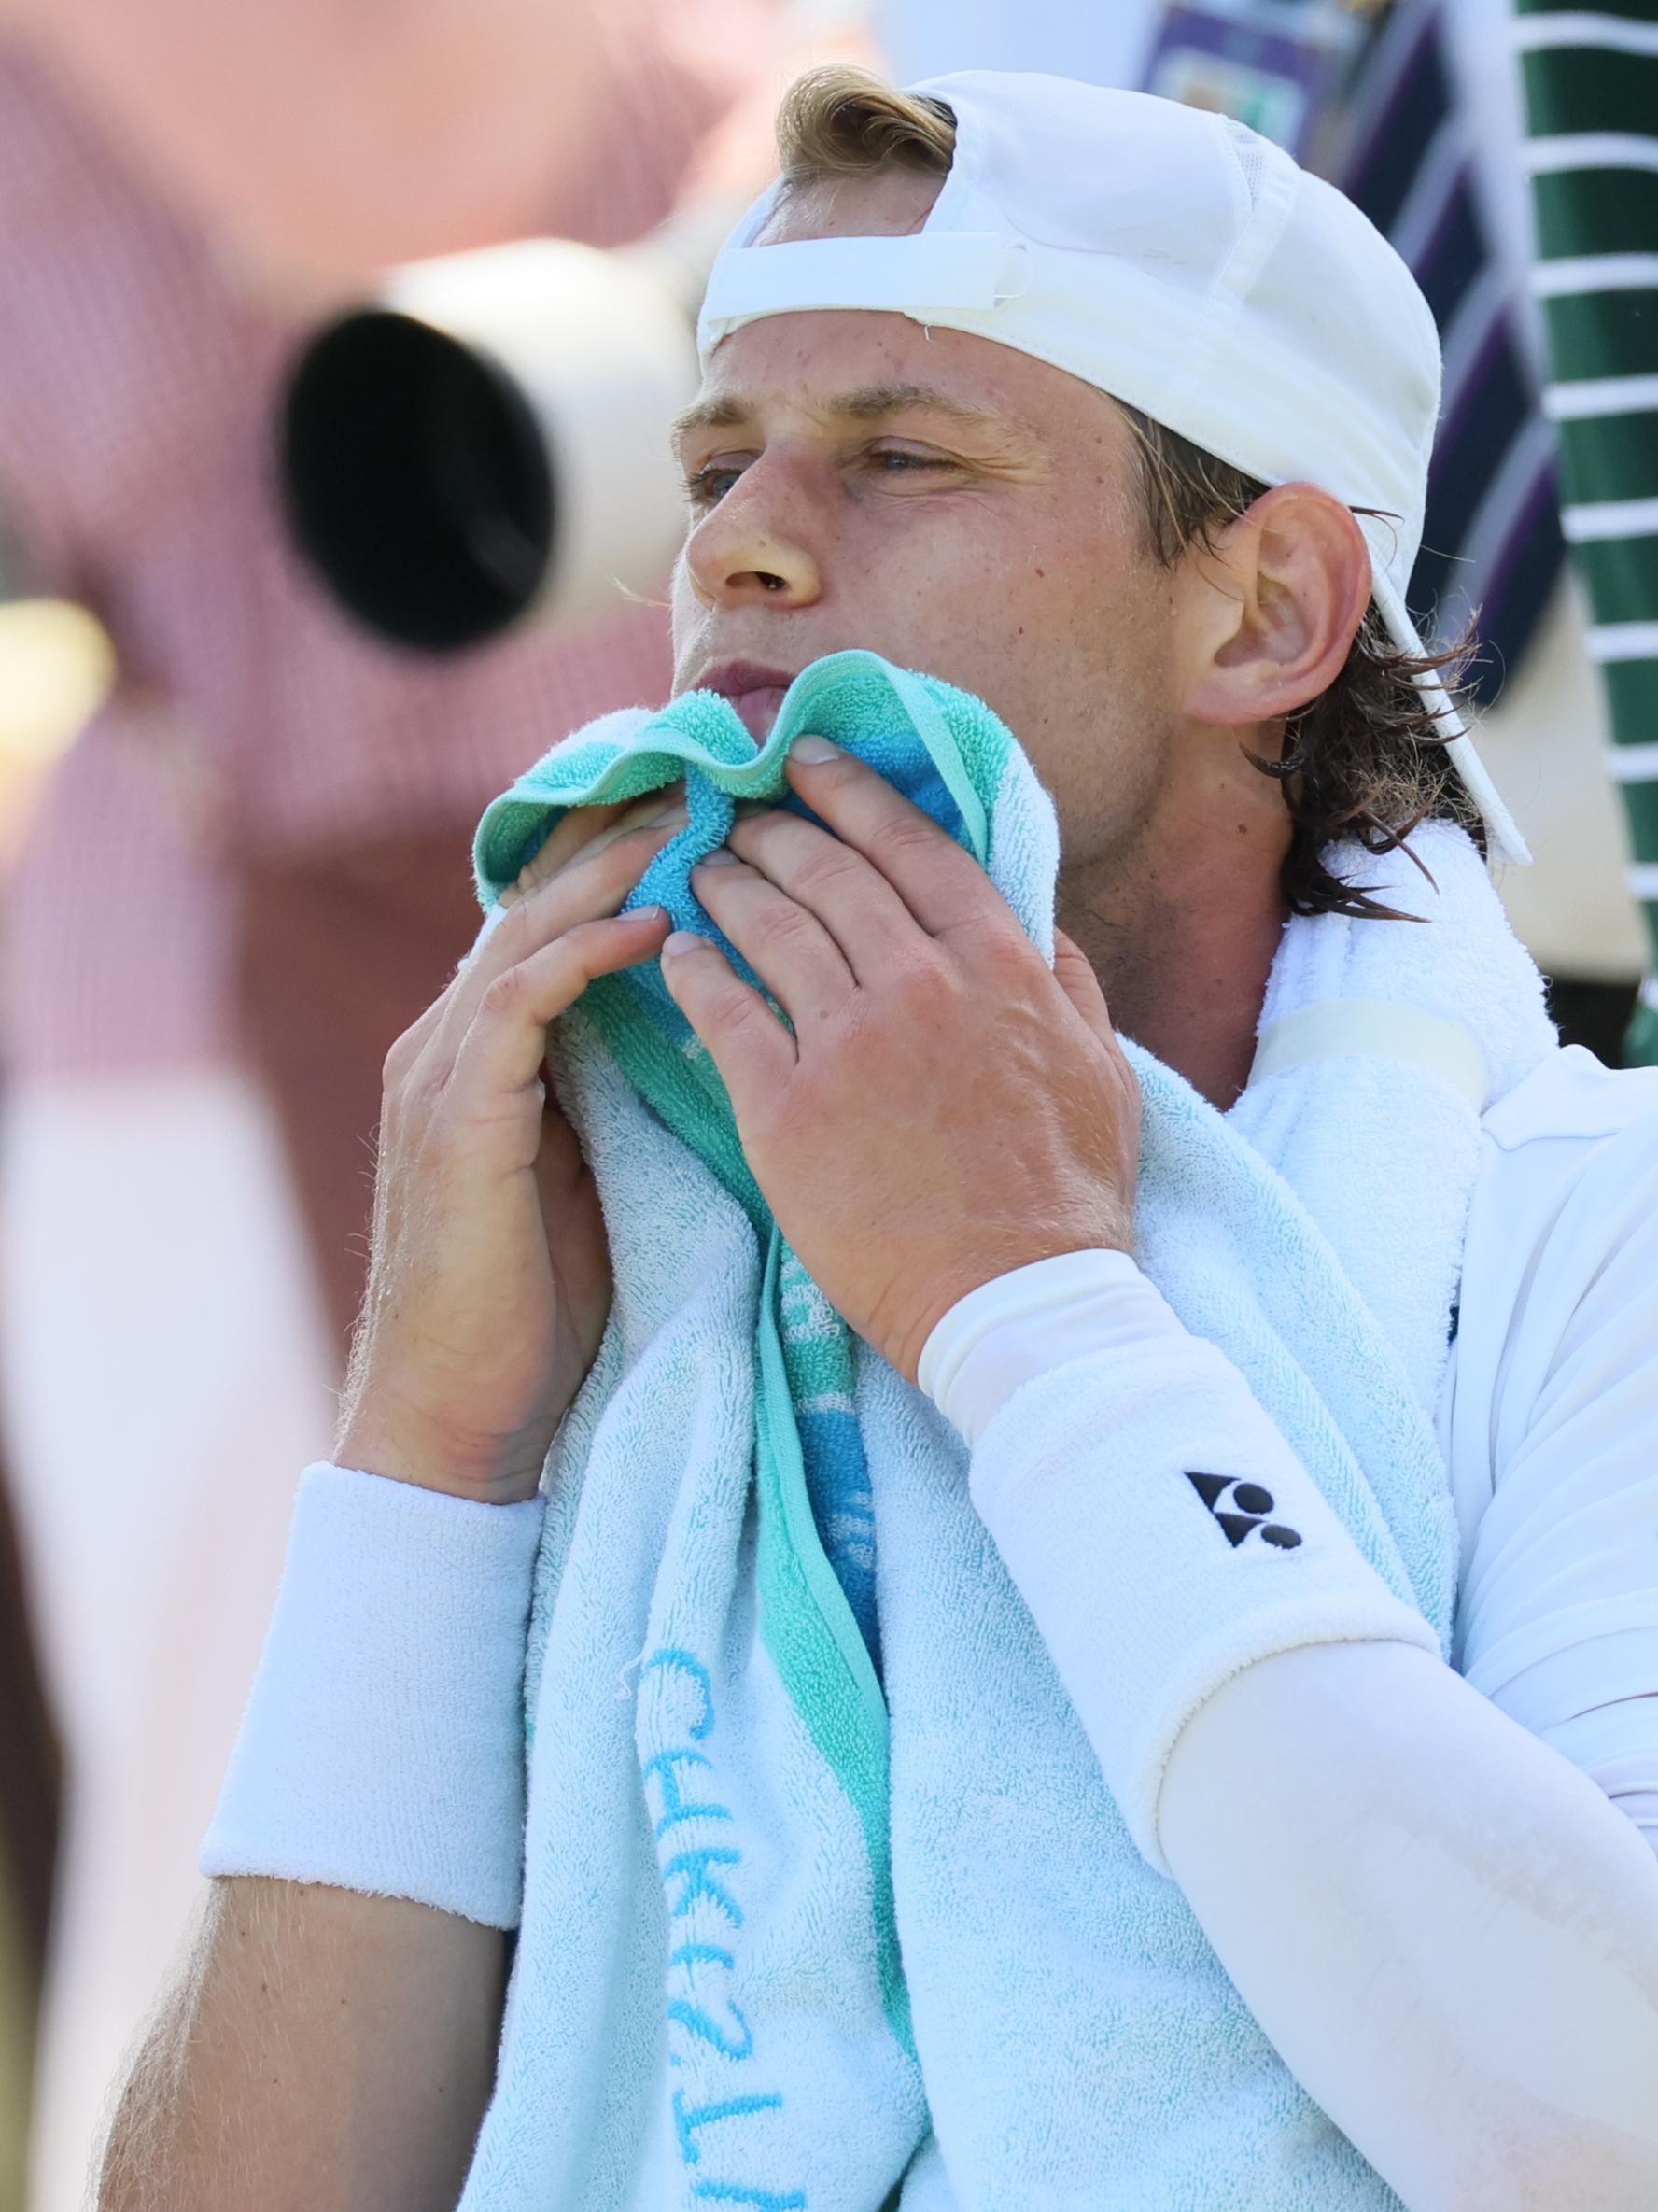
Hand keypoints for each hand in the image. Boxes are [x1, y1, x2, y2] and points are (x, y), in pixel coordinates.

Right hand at [334, 802, 675, 1502]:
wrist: (460, 1415)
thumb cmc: (538, 1310)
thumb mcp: (594, 1174)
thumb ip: (620, 1092)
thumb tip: (707, 1033)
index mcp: (483, 1052)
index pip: (553, 918)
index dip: (623, 852)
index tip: (713, 803)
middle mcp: (449, 1040)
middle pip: (537, 896)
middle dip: (623, 828)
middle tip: (713, 771)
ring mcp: (441, 1073)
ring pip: (526, 930)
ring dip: (614, 867)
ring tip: (697, 816)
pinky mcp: (456, 1117)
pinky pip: (518, 1003)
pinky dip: (583, 953)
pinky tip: (653, 922)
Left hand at [661, 738, 1139, 1381]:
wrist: (1012, 1302)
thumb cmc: (1066, 1200)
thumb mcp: (1103, 1071)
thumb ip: (1068, 986)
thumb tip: (1039, 927)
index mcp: (1000, 965)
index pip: (913, 845)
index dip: (854, 792)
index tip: (811, 762)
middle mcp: (920, 982)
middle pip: (829, 871)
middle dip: (776, 829)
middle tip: (740, 816)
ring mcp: (848, 1042)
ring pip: (770, 925)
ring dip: (728, 882)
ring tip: (701, 867)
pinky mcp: (786, 1108)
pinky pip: (725, 1011)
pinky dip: (694, 967)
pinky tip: (676, 950)